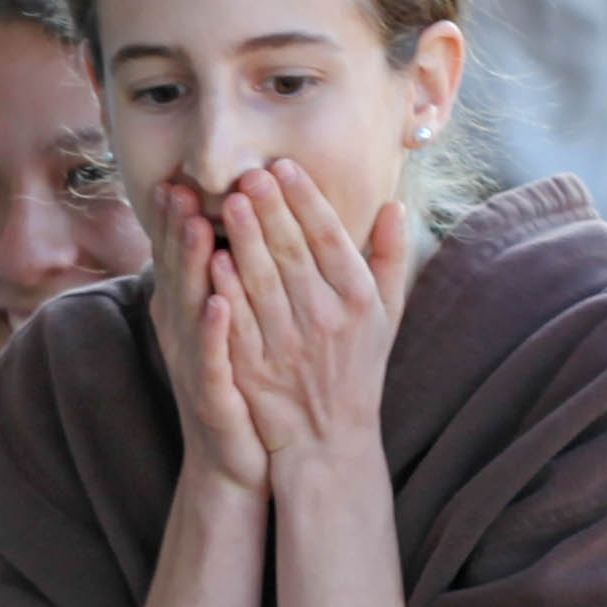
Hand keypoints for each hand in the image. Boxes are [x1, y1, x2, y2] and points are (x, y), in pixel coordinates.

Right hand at [152, 179, 275, 500]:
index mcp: (191, 312)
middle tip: (178, 185)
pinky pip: (211, 356)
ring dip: (192, 266)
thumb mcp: (233, 328)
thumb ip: (232, 282)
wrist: (239, 460)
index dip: (179, 218)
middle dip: (177, 228)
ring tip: (198, 226)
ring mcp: (193, 362)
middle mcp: (183, 332)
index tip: (182, 176)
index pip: (183, 256)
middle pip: (178, 271)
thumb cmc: (243, 386)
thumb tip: (237, 232)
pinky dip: (213, 329)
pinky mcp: (210, 394)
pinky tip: (219, 303)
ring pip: (190, 306)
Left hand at [214, 160, 407, 472]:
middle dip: (270, 208)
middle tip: (249, 170)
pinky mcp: (257, 369)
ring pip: (263, 281)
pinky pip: (238, 322)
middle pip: (293, 252)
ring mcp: (290, 346)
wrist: (328, 441)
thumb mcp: (388, 315)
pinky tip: (212, 259)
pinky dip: (226, 290)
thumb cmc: (357, 370)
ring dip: (245, 239)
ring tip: (229, 200)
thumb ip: (392, 258)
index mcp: (359, 300)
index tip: (285, 165)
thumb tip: (394, 204)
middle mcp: (327, 320)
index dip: (306, 200)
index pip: (329, 238)